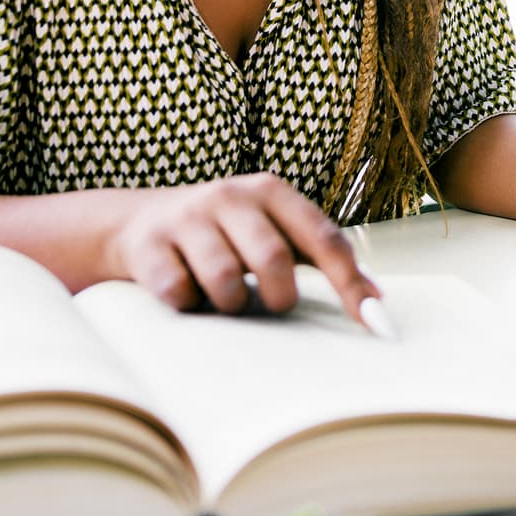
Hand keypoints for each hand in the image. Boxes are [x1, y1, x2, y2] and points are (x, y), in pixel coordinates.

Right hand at [105, 172, 382, 324]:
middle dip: (278, 297)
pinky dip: (187, 305)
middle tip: (270, 304)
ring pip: (224, 281)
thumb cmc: (225, 234)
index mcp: (271, 192)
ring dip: (229, 304)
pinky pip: (178, 294)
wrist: (137, 223)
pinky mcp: (148, 246)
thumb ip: (322, 257)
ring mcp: (186, 218)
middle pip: (273, 260)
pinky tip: (185, 291)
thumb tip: (378, 301)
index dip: (350, 283)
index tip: (373, 323)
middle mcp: (230, 196)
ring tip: (223, 296)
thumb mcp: (274, 231)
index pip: (323, 238)